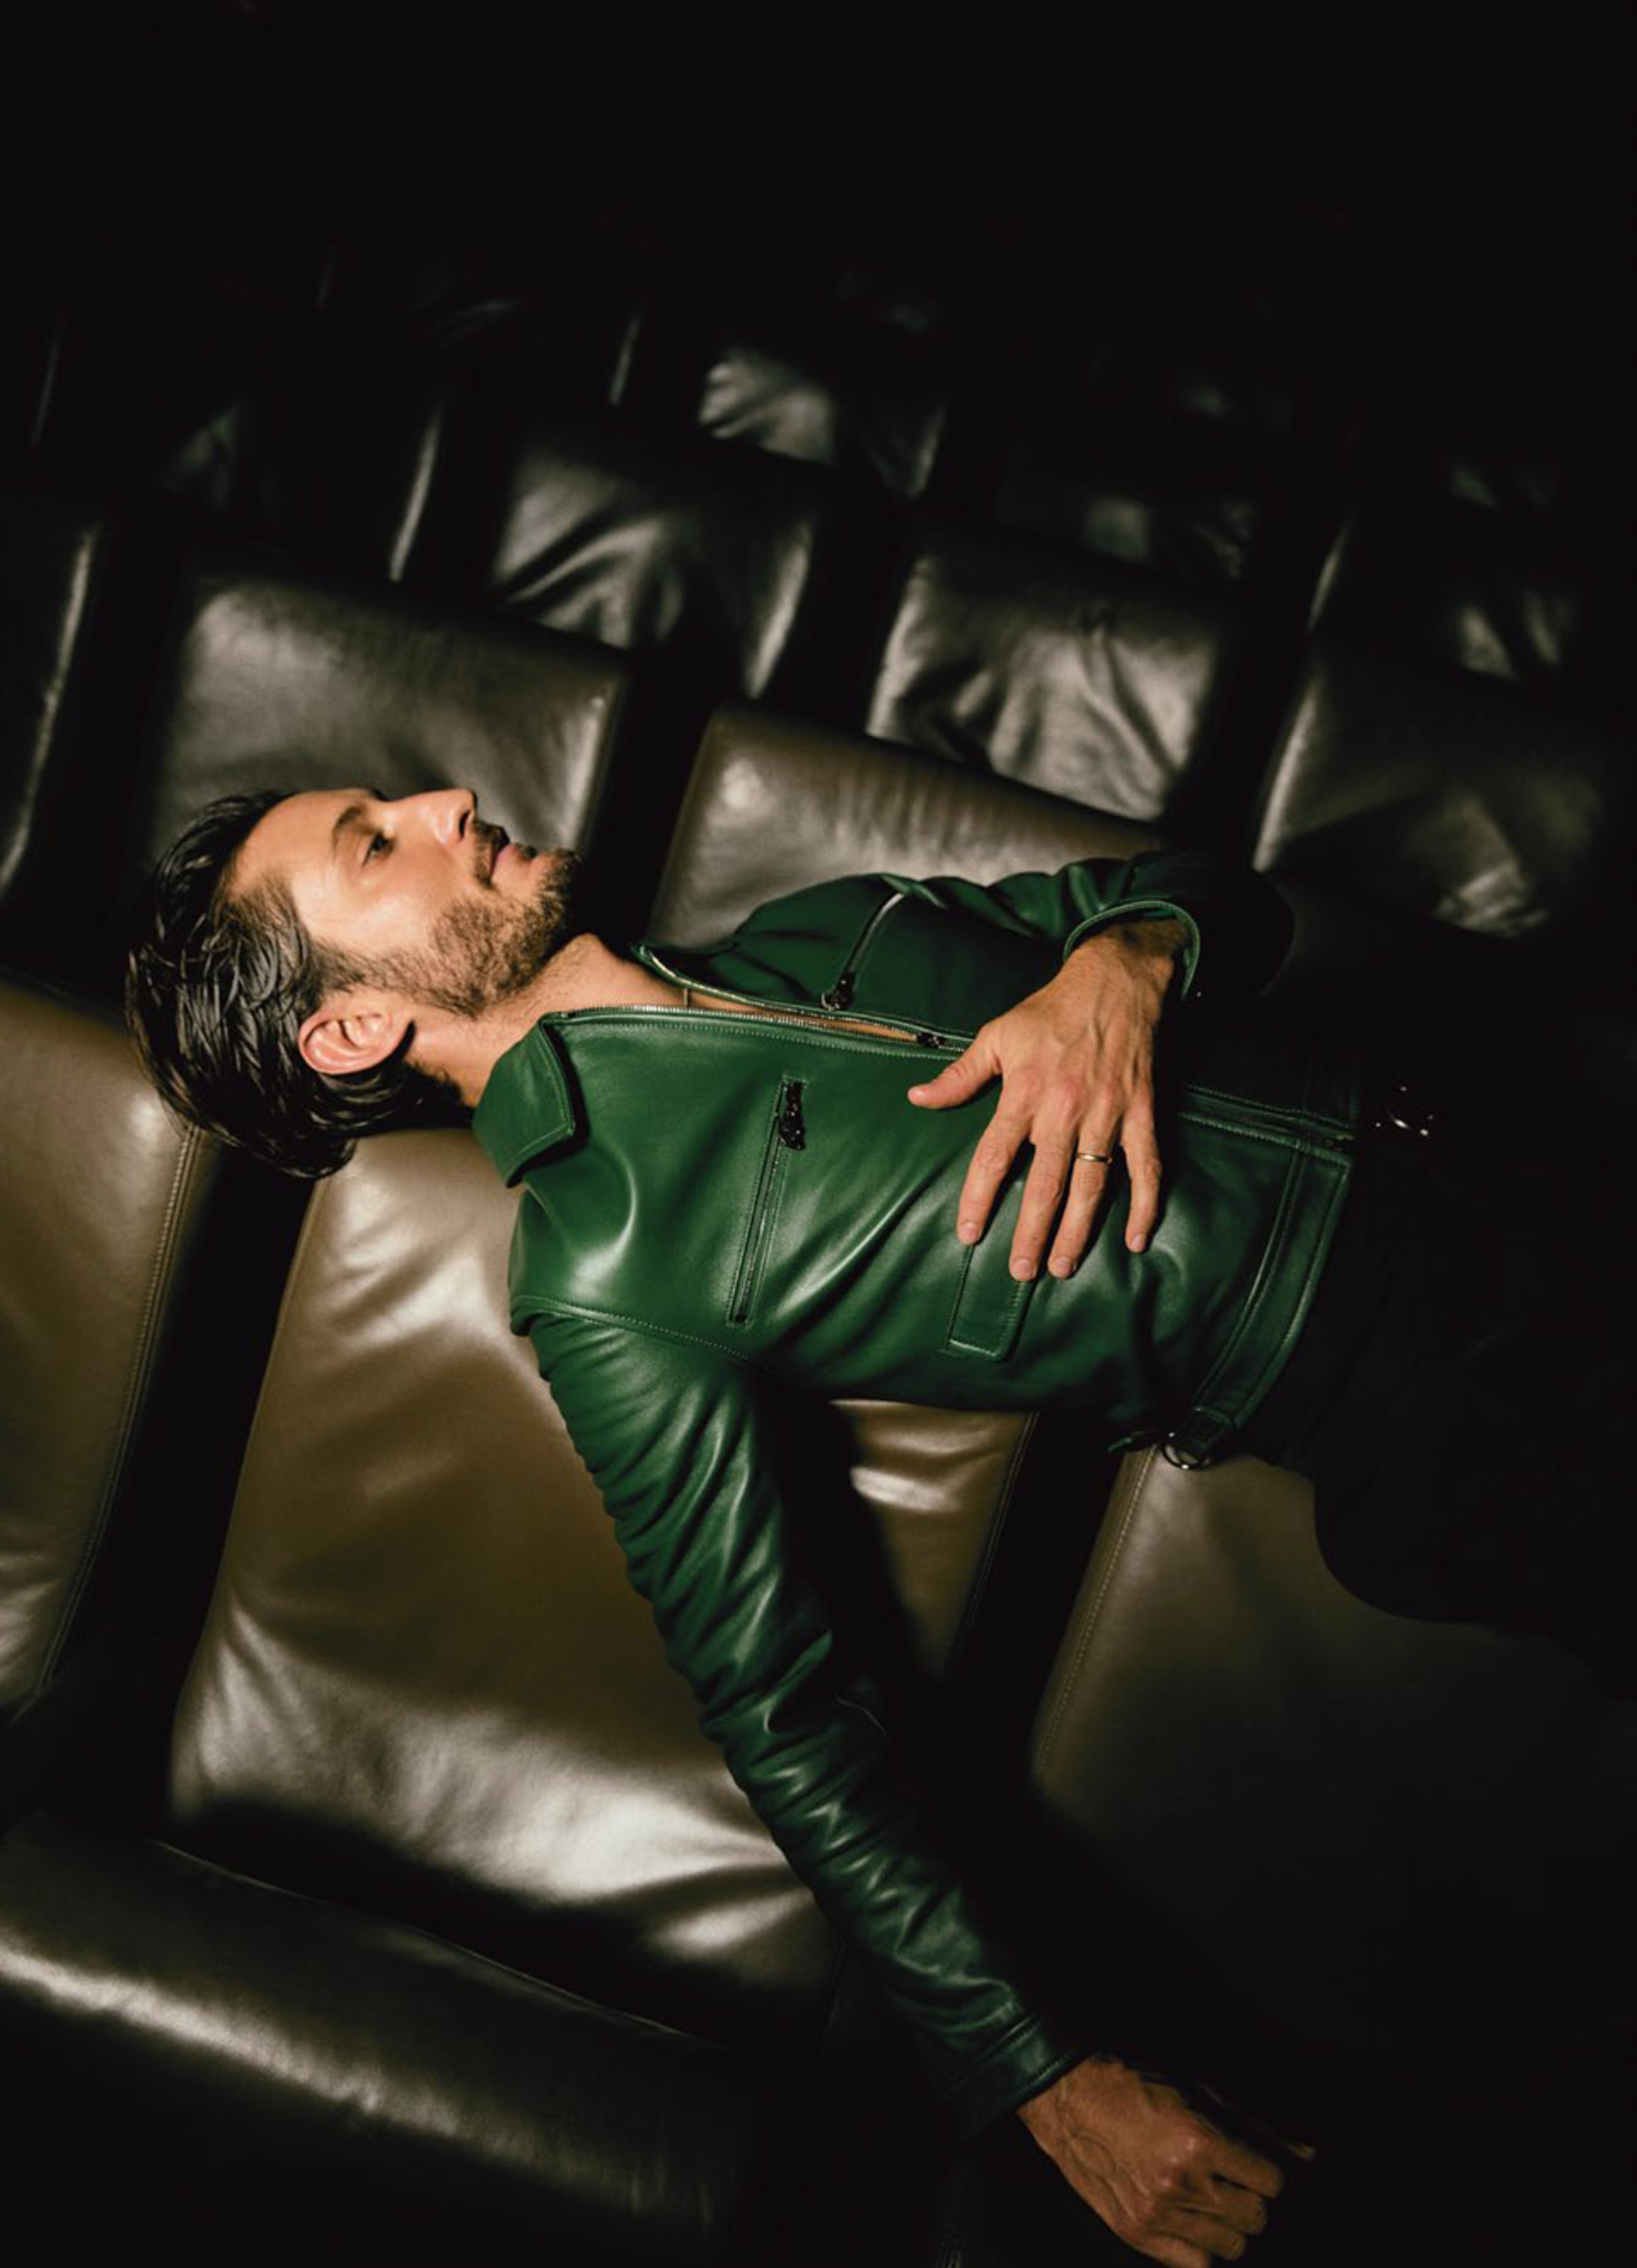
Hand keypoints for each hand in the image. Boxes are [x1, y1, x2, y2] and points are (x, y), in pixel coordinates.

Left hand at [905, 921, 1183, 1275]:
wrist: (1115, 983)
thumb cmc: (1050, 1011)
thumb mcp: (997, 1035)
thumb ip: (960, 1076)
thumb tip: (918, 1098)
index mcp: (1024, 1093)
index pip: (995, 1156)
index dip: (979, 1198)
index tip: (970, 1233)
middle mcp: (1065, 1109)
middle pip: (1045, 1184)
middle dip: (1032, 1232)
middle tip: (1021, 1271)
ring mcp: (1107, 1114)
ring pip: (1092, 1185)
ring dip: (1079, 1230)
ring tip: (1063, 1266)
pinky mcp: (1141, 1113)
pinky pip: (1146, 1167)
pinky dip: (1145, 1205)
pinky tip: (1135, 1240)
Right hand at [1017, 2055, 1307, 2264]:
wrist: (1073, 2102)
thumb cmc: (1139, 2088)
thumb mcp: (1201, 2093)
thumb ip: (1258, 2127)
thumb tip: (1308, 2156)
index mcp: (1199, 2142)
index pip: (1269, 2182)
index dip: (1264, 2172)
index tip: (1251, 2165)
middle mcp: (1182, 2183)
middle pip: (1254, 2217)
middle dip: (1250, 2198)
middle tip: (1229, 2179)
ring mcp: (1158, 2215)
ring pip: (1231, 2245)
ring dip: (1227, 2223)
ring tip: (1207, 2199)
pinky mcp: (1138, 2234)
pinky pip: (1195, 2265)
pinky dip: (1201, 2247)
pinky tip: (1190, 2220)